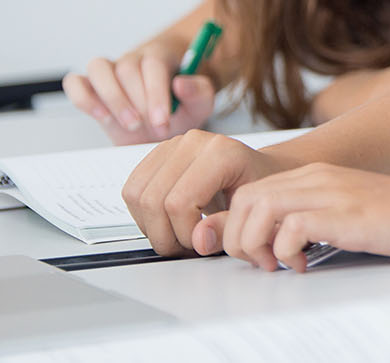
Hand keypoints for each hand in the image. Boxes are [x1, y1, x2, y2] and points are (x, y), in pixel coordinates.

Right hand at [64, 51, 215, 143]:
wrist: (167, 115)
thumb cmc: (183, 103)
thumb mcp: (202, 101)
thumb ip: (199, 91)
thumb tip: (181, 83)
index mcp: (162, 55)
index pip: (154, 65)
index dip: (156, 93)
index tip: (163, 120)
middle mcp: (134, 59)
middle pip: (127, 69)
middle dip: (140, 103)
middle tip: (155, 128)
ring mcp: (111, 72)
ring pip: (98, 68)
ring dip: (112, 98)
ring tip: (131, 124)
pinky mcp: (93, 89)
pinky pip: (76, 83)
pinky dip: (83, 98)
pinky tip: (102, 117)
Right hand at [122, 131, 291, 254]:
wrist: (256, 170)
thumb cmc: (257, 188)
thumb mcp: (250, 212)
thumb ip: (225, 229)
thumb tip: (198, 241)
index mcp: (221, 153)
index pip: (179, 203)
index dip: (183, 234)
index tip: (199, 244)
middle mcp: (193, 142)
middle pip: (153, 200)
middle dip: (165, 235)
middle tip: (185, 246)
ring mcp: (173, 144)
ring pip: (136, 196)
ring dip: (151, 227)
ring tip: (177, 235)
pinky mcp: (158, 153)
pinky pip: (132, 189)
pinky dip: (142, 214)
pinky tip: (166, 222)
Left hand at [201, 165, 389, 271]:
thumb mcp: (348, 214)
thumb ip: (313, 219)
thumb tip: (274, 244)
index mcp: (317, 176)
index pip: (249, 192)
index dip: (239, 228)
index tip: (255, 256)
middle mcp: (319, 178)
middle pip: (244, 198)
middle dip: (238, 238)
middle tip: (262, 264)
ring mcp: (333, 192)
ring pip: (258, 208)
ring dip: (256, 244)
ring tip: (278, 264)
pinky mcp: (347, 213)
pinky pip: (291, 226)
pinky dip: (286, 250)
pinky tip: (305, 263)